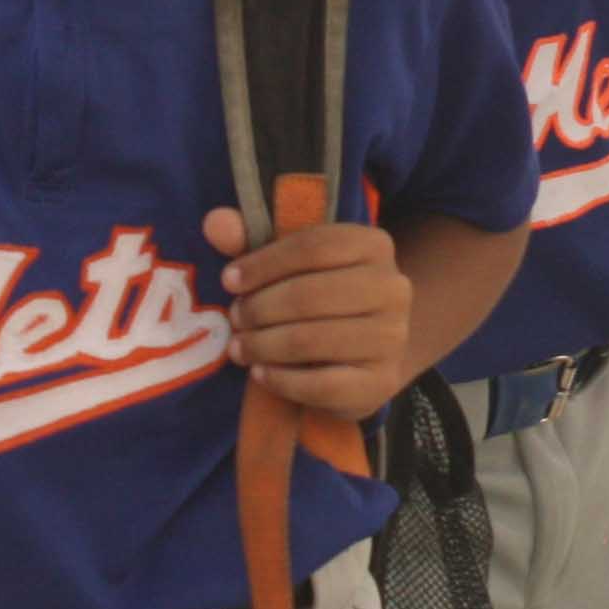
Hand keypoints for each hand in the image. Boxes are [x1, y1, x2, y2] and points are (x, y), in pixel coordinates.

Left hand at [202, 208, 412, 421]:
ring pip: (312, 340)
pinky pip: (321, 384)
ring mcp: (392, 338)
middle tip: (234, 318)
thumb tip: (215, 223)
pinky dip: (281, 379)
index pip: (313, 246)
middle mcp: (393, 288)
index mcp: (375, 245)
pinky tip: (260, 373)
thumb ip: (251, 239)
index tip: (229, 280)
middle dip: (260, 308)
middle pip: (310, 294)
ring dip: (263, 345)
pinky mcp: (380, 382)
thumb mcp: (292, 261)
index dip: (264, 263)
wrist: (369, 350)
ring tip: (239, 347)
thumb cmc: (322, 294)